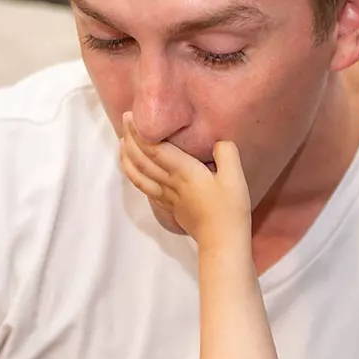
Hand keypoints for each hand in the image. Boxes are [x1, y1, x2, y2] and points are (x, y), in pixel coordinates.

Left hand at [118, 115, 250, 252]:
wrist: (222, 242)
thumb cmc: (230, 210)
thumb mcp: (236, 177)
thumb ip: (227, 152)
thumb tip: (219, 141)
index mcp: (184, 172)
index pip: (154, 148)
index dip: (139, 131)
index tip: (130, 115)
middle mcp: (171, 183)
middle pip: (142, 159)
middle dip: (130, 139)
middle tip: (124, 122)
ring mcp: (168, 198)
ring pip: (139, 176)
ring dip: (127, 159)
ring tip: (122, 145)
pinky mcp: (170, 209)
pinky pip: (147, 190)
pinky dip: (136, 178)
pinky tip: (135, 173)